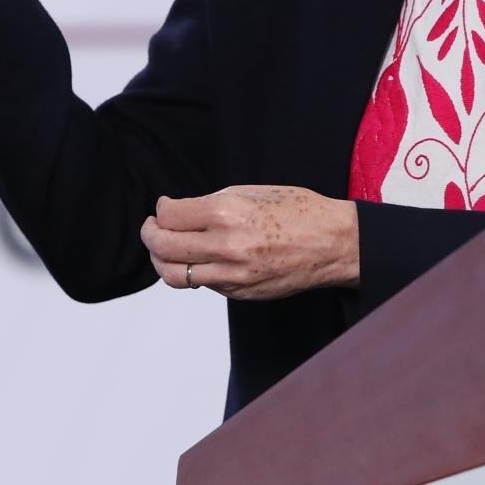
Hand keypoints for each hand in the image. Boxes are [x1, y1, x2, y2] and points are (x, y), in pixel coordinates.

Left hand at [140, 186, 359, 299]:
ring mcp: (232, 275)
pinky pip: (202, 284)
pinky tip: (200, 258)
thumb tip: (180, 212)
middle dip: (150, 235)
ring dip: (161, 260)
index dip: (160, 210)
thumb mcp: (253, 192)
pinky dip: (192, 271)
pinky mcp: (239, 293)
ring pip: (173, 275)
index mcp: (228, 212)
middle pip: (162, 247)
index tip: (164, 207)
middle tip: (152, 227)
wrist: (334, 244)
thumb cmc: (299, 211)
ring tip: (166, 249)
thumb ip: (213, 203)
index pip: (169, 216)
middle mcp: (226, 246)